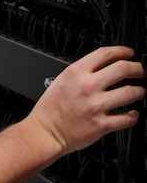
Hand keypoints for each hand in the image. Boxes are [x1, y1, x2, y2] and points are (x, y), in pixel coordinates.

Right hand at [26, 47, 144, 155]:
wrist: (46, 131)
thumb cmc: (51, 108)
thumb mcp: (62, 79)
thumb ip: (82, 71)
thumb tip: (103, 66)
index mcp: (76, 72)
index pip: (105, 54)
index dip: (122, 51)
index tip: (129, 53)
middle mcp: (87, 86)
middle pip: (122, 69)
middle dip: (137, 68)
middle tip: (141, 71)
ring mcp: (96, 106)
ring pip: (130, 92)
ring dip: (140, 91)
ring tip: (140, 91)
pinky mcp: (102, 125)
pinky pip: (127, 118)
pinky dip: (134, 115)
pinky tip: (133, 113)